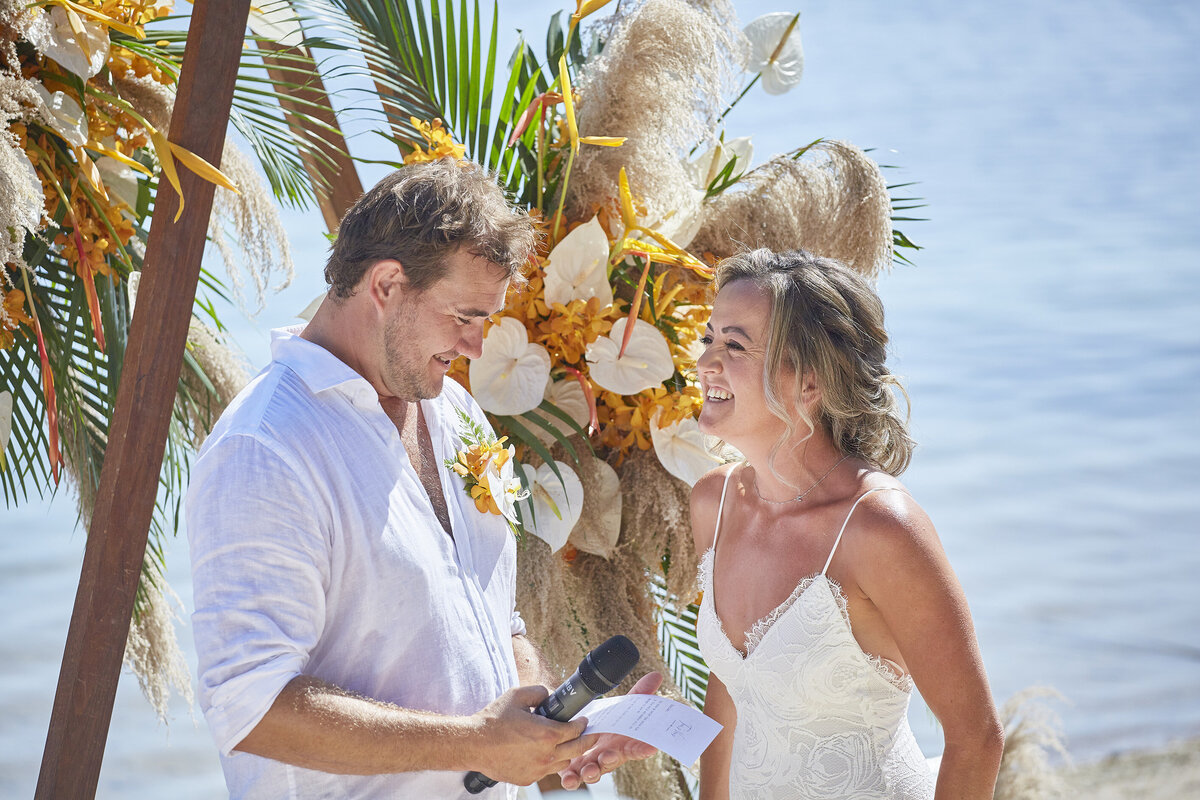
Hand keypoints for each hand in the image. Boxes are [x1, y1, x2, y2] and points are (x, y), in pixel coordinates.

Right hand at [471, 685, 596, 785]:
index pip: (576, 730)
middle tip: (590, 734)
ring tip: (566, 744)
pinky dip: (550, 763)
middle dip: (587, 740)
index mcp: (547, 734)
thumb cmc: (494, 720)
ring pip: (563, 763)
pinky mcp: (527, 779)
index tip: (584, 719)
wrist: (473, 744)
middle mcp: (546, 755)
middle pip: (578, 749)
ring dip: (568, 752)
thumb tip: (551, 695)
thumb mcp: (517, 695)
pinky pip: (546, 772)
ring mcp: (537, 770)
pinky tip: (544, 754)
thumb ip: (539, 692)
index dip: (583, 723)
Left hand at [558, 671, 663, 789]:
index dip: (642, 748)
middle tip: (609, 756)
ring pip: (593, 772)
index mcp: (622, 744)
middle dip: (611, 760)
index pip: (635, 747)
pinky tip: (569, 778)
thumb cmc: (607, 725)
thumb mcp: (621, 708)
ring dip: (592, 773)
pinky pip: (574, 778)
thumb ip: (638, 693)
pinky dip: (572, 780)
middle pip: (612, 761)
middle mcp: (608, 756)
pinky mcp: (575, 770)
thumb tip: (656, 675)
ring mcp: (592, 764)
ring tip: (588, 770)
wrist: (582, 734)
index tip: (650, 748)